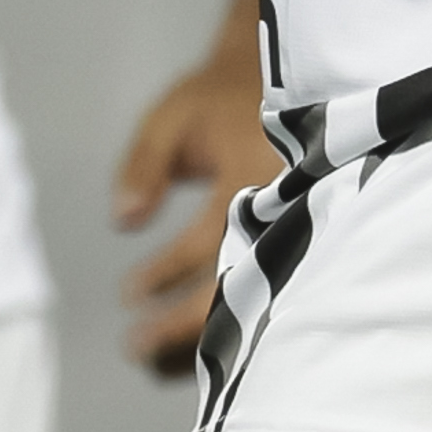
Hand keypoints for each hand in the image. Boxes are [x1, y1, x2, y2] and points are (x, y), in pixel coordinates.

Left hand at [111, 29, 279, 379]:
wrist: (292, 72)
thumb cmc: (223, 96)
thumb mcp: (173, 118)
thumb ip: (144, 165)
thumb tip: (124, 220)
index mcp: (251, 176)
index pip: (203, 243)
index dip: (163, 274)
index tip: (127, 295)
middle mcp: (284, 208)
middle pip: (237, 284)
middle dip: (184, 325)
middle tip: (137, 348)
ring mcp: (302, 222)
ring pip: (261, 294)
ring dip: (212, 330)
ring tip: (161, 359)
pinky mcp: (308, 230)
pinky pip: (274, 284)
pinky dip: (240, 315)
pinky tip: (209, 338)